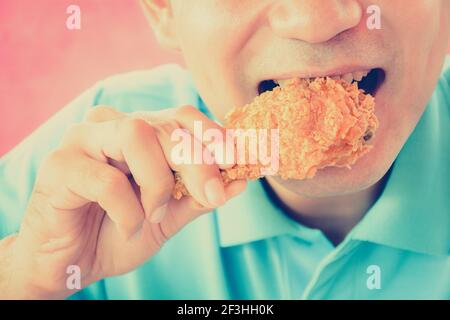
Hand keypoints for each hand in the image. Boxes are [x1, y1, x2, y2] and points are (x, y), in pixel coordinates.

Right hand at [8, 105, 245, 298]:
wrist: (69, 264)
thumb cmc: (117, 233)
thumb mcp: (169, 216)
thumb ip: (199, 197)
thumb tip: (241, 181)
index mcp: (138, 131)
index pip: (182, 116)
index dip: (214, 136)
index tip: (240, 162)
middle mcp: (111, 125)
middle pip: (165, 124)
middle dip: (197, 162)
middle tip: (212, 195)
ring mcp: (82, 140)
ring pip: (136, 136)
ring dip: (156, 182)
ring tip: (153, 213)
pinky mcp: (59, 165)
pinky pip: (107, 178)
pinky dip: (128, 209)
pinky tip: (128, 226)